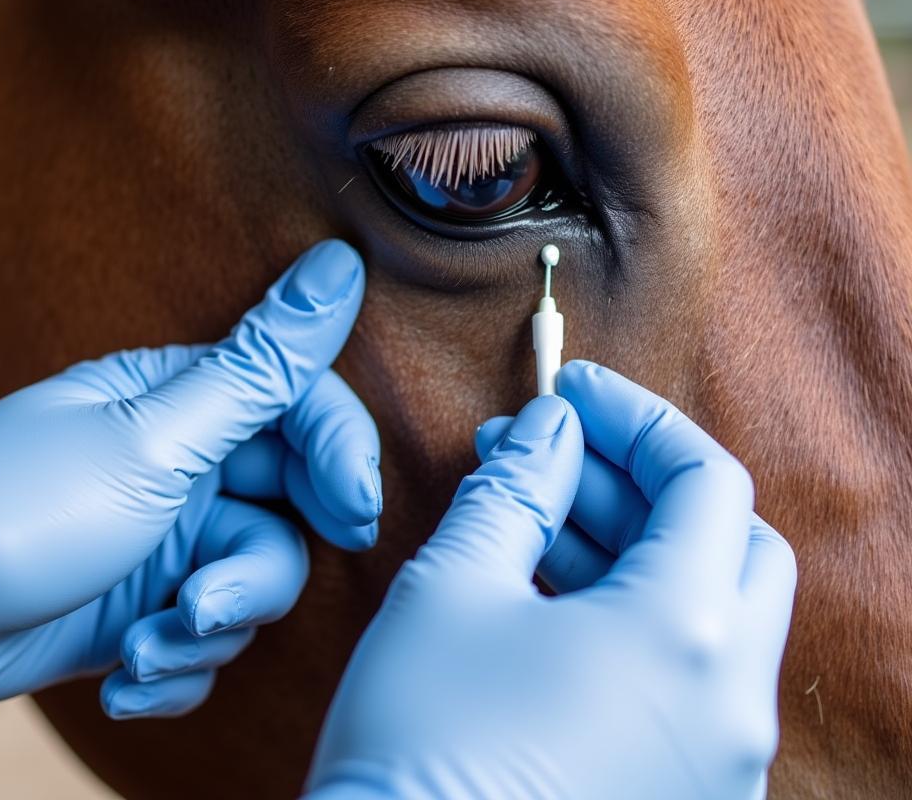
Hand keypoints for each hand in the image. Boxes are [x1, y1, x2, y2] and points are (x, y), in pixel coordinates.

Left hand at [0, 240, 379, 723]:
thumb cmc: (11, 504)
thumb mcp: (151, 435)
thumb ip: (261, 366)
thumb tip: (340, 265)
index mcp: (190, 403)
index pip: (304, 411)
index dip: (340, 456)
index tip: (353, 512)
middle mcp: (189, 467)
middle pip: (288, 513)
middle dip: (255, 573)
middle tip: (207, 602)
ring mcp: (169, 541)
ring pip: (251, 586)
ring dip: (204, 630)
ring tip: (142, 644)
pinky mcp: (147, 607)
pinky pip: (205, 642)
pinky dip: (175, 669)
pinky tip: (126, 678)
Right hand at [306, 362, 795, 799]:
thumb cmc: (420, 744)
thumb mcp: (455, 585)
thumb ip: (516, 487)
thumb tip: (550, 430)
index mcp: (685, 636)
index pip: (704, 480)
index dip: (636, 418)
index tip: (572, 390)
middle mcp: (728, 704)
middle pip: (728, 542)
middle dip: (641, 481)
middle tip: (556, 450)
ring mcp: (714, 762)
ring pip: (704, 612)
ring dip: (626, 543)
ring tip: (528, 506)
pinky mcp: (679, 794)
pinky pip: (680, 676)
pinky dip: (628, 613)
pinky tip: (544, 585)